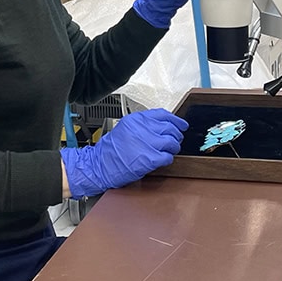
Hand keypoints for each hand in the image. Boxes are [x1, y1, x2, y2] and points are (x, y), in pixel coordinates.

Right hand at [60, 108, 188, 197]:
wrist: (99, 166)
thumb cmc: (110, 150)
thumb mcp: (124, 128)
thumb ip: (142, 125)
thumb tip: (160, 125)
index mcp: (136, 120)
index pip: (163, 114)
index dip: (175, 120)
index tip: (181, 124)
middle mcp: (142, 129)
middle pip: (170, 128)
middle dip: (176, 135)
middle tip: (176, 140)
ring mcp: (147, 144)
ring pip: (172, 142)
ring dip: (173, 147)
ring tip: (169, 151)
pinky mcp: (150, 159)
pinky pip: (168, 157)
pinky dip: (168, 159)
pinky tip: (162, 159)